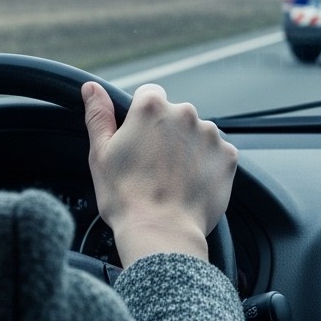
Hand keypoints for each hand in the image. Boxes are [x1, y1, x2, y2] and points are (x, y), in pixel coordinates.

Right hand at [80, 81, 237, 264]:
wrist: (162, 233)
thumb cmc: (126, 197)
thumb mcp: (101, 154)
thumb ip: (98, 115)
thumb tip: (91, 87)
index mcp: (152, 108)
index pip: (149, 94)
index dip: (141, 117)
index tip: (138, 140)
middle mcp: (185, 113)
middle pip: (175, 115)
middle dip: (166, 133)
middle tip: (153, 166)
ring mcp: (210, 134)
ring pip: (197, 134)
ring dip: (188, 148)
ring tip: (173, 179)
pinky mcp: (228, 155)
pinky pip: (217, 153)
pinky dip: (207, 165)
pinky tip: (191, 184)